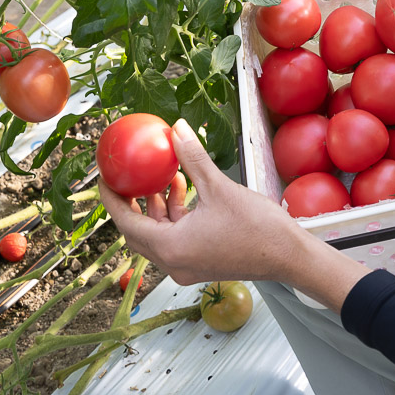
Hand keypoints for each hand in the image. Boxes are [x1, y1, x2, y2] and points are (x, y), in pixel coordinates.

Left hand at [101, 119, 369, 308]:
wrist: (289, 257)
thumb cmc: (257, 227)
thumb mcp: (219, 187)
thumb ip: (192, 158)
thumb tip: (176, 127)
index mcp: (170, 248)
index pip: (126, 223)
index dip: (112, 199)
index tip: (105, 177)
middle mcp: (173, 263)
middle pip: (137, 233)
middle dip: (131, 203)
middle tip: (126, 177)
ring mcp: (186, 267)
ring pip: (157, 236)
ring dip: (155, 208)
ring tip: (163, 176)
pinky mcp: (200, 264)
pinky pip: (175, 239)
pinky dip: (173, 217)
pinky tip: (184, 189)